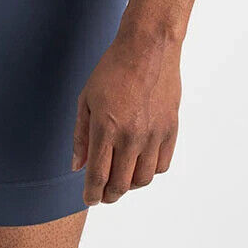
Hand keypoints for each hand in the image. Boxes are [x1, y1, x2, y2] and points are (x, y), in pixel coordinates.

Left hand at [71, 29, 181, 204]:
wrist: (147, 48)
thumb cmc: (113, 69)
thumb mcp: (87, 98)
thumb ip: (81, 135)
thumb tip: (77, 166)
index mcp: (106, 127)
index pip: (98, 175)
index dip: (92, 193)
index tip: (89, 199)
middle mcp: (131, 136)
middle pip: (121, 184)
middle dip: (109, 194)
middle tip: (103, 193)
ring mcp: (153, 134)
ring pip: (143, 180)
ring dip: (130, 185)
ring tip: (122, 176)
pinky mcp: (170, 130)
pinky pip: (161, 165)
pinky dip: (149, 171)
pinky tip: (140, 162)